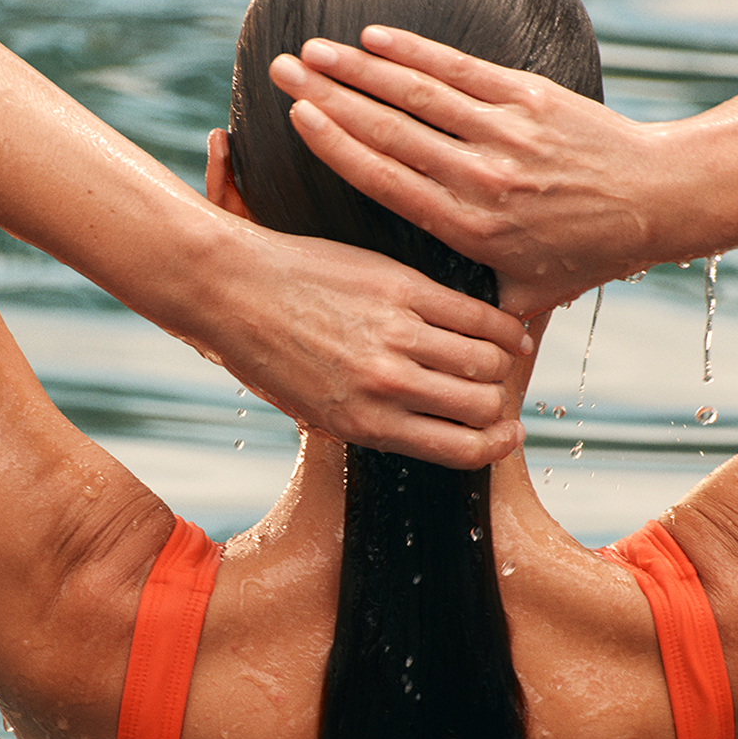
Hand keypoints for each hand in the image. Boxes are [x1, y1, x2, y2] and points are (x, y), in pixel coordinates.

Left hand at [179, 211, 528, 469]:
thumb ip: (371, 421)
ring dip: (505, 364)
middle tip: (500, 392)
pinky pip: (476, 314)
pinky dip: (503, 326)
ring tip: (505, 358)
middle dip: (501, 405)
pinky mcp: (402, 288)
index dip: (496, 446)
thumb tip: (429, 425)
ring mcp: (396, 335)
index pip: (461, 450)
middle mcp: (386, 386)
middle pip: (484, 406)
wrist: (230, 289)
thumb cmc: (267, 354)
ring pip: (488, 360)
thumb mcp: (314, 409)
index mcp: (364, 425)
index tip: (507, 436)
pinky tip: (507, 329)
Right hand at [269, 27, 687, 316]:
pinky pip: (460, 69)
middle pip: (390, 129)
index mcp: (471, 227)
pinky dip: (416, 52)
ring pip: (419, 93)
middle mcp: (482, 176)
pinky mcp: (530, 98)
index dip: (337, 145)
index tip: (297, 119)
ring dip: (361, 67)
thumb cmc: (589, 253)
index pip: (387, 179)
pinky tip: (377, 39)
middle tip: (281, 72)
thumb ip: (478, 306)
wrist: (658, 201)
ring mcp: (506, 132)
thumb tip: (435, 327)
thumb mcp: (530, 294)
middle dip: (330, 96)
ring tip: (314, 50)